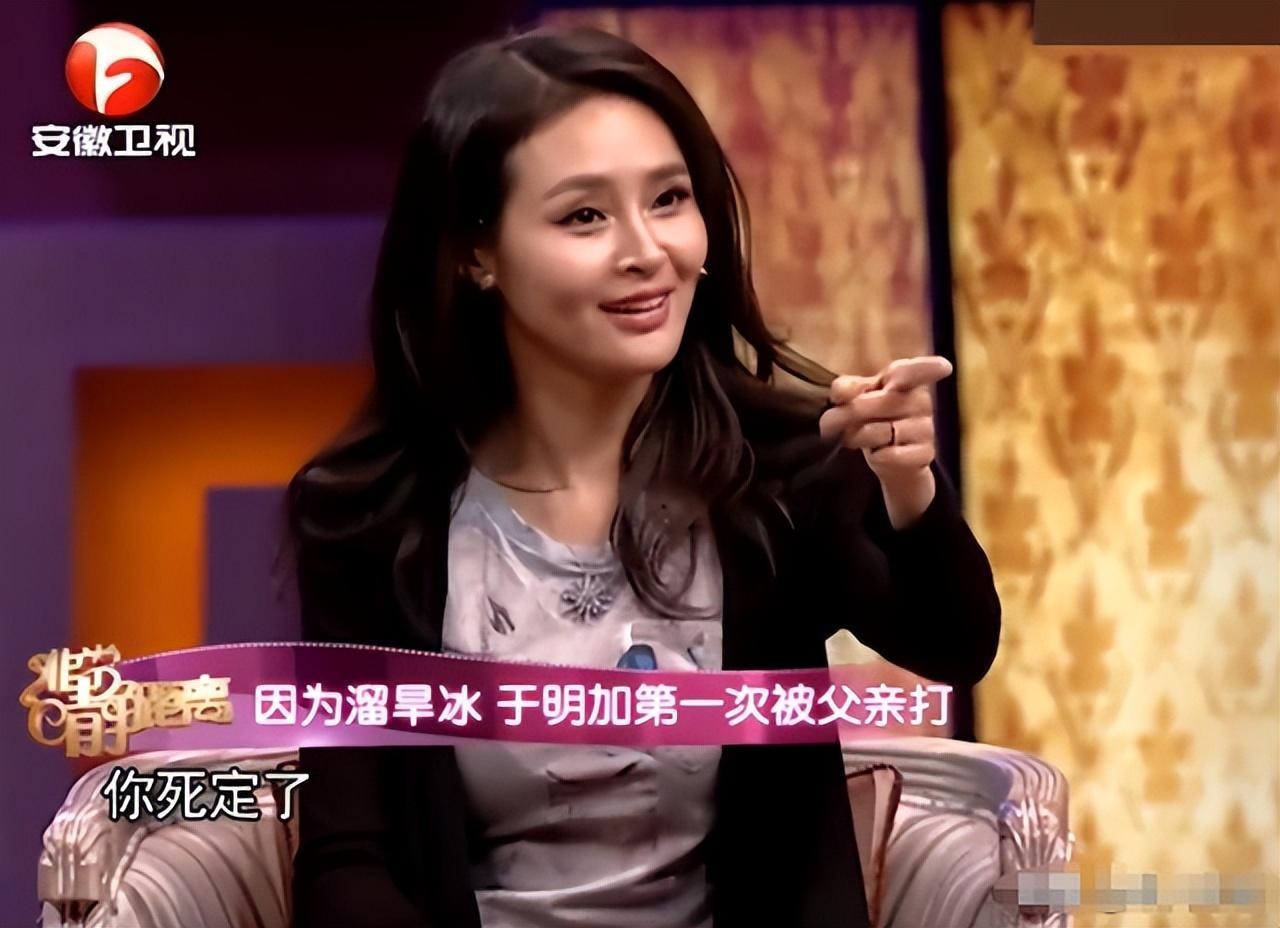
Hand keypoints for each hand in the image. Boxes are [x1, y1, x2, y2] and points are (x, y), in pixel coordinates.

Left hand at [818, 355, 953, 526]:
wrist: (890, 458)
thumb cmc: (873, 418)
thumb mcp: (859, 398)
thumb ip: (848, 388)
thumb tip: (839, 392)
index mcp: (906, 380)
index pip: (916, 371)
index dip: (928, 368)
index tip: (944, 368)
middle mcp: (921, 401)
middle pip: (876, 403)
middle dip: (845, 415)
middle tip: (827, 424)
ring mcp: (926, 429)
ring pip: (879, 432)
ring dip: (856, 438)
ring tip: (852, 438)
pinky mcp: (925, 454)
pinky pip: (889, 455)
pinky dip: (876, 457)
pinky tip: (878, 454)